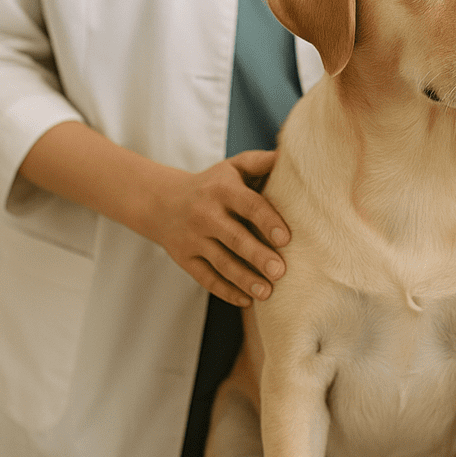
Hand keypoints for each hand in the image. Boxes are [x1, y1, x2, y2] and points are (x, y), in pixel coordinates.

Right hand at [147, 150, 289, 305]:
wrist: (162, 200)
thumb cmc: (213, 184)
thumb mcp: (233, 167)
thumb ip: (261, 163)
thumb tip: (293, 156)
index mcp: (223, 190)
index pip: (249, 205)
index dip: (268, 221)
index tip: (286, 239)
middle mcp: (206, 214)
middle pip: (235, 238)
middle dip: (258, 256)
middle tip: (281, 272)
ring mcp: (193, 238)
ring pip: (221, 263)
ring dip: (245, 279)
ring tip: (267, 293)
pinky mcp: (184, 258)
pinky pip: (206, 278)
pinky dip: (226, 291)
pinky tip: (247, 300)